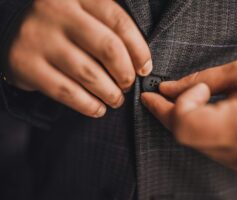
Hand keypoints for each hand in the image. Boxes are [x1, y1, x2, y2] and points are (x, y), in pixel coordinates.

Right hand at [7, 0, 151, 117]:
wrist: (12, 30)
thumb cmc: (61, 27)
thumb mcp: (84, 15)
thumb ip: (109, 29)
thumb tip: (141, 64)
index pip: (120, 23)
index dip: (139, 50)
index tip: (144, 69)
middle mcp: (57, 11)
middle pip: (108, 48)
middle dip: (125, 74)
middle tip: (128, 85)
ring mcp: (39, 37)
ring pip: (89, 73)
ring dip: (110, 94)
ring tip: (116, 100)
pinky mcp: (25, 64)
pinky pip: (66, 92)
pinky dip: (88, 105)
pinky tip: (98, 108)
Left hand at [142, 59, 236, 179]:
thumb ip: (199, 81)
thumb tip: (167, 89)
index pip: (187, 126)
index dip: (174, 105)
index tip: (169, 89)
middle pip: (186, 137)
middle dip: (168, 113)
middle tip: (156, 96)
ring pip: (194, 145)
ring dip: (184, 121)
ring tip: (190, 101)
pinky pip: (209, 150)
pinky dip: (200, 131)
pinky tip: (204, 115)